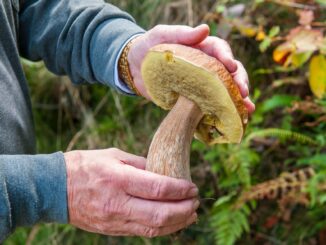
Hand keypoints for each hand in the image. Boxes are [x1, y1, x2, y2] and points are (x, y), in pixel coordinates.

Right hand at [64, 148, 198, 236]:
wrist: (55, 188)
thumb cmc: (85, 166)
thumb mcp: (114, 155)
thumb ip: (140, 164)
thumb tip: (163, 171)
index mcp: (118, 179)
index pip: (158, 188)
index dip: (180, 189)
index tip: (193, 187)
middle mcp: (118, 203)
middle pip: (160, 214)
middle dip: (184, 209)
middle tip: (196, 201)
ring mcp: (114, 220)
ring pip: (153, 228)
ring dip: (177, 222)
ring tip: (191, 214)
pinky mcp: (112, 229)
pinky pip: (142, 232)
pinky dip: (162, 228)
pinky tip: (172, 222)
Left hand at [128, 24, 254, 113]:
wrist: (135, 69)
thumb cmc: (149, 47)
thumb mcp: (161, 35)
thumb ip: (181, 33)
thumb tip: (205, 29)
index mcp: (201, 49)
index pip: (219, 50)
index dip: (227, 57)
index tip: (231, 67)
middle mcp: (206, 66)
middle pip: (229, 73)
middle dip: (239, 81)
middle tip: (244, 92)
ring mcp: (201, 84)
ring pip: (225, 91)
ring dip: (238, 99)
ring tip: (248, 109)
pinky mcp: (194, 100)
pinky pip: (211, 106)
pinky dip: (222, 112)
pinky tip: (233, 120)